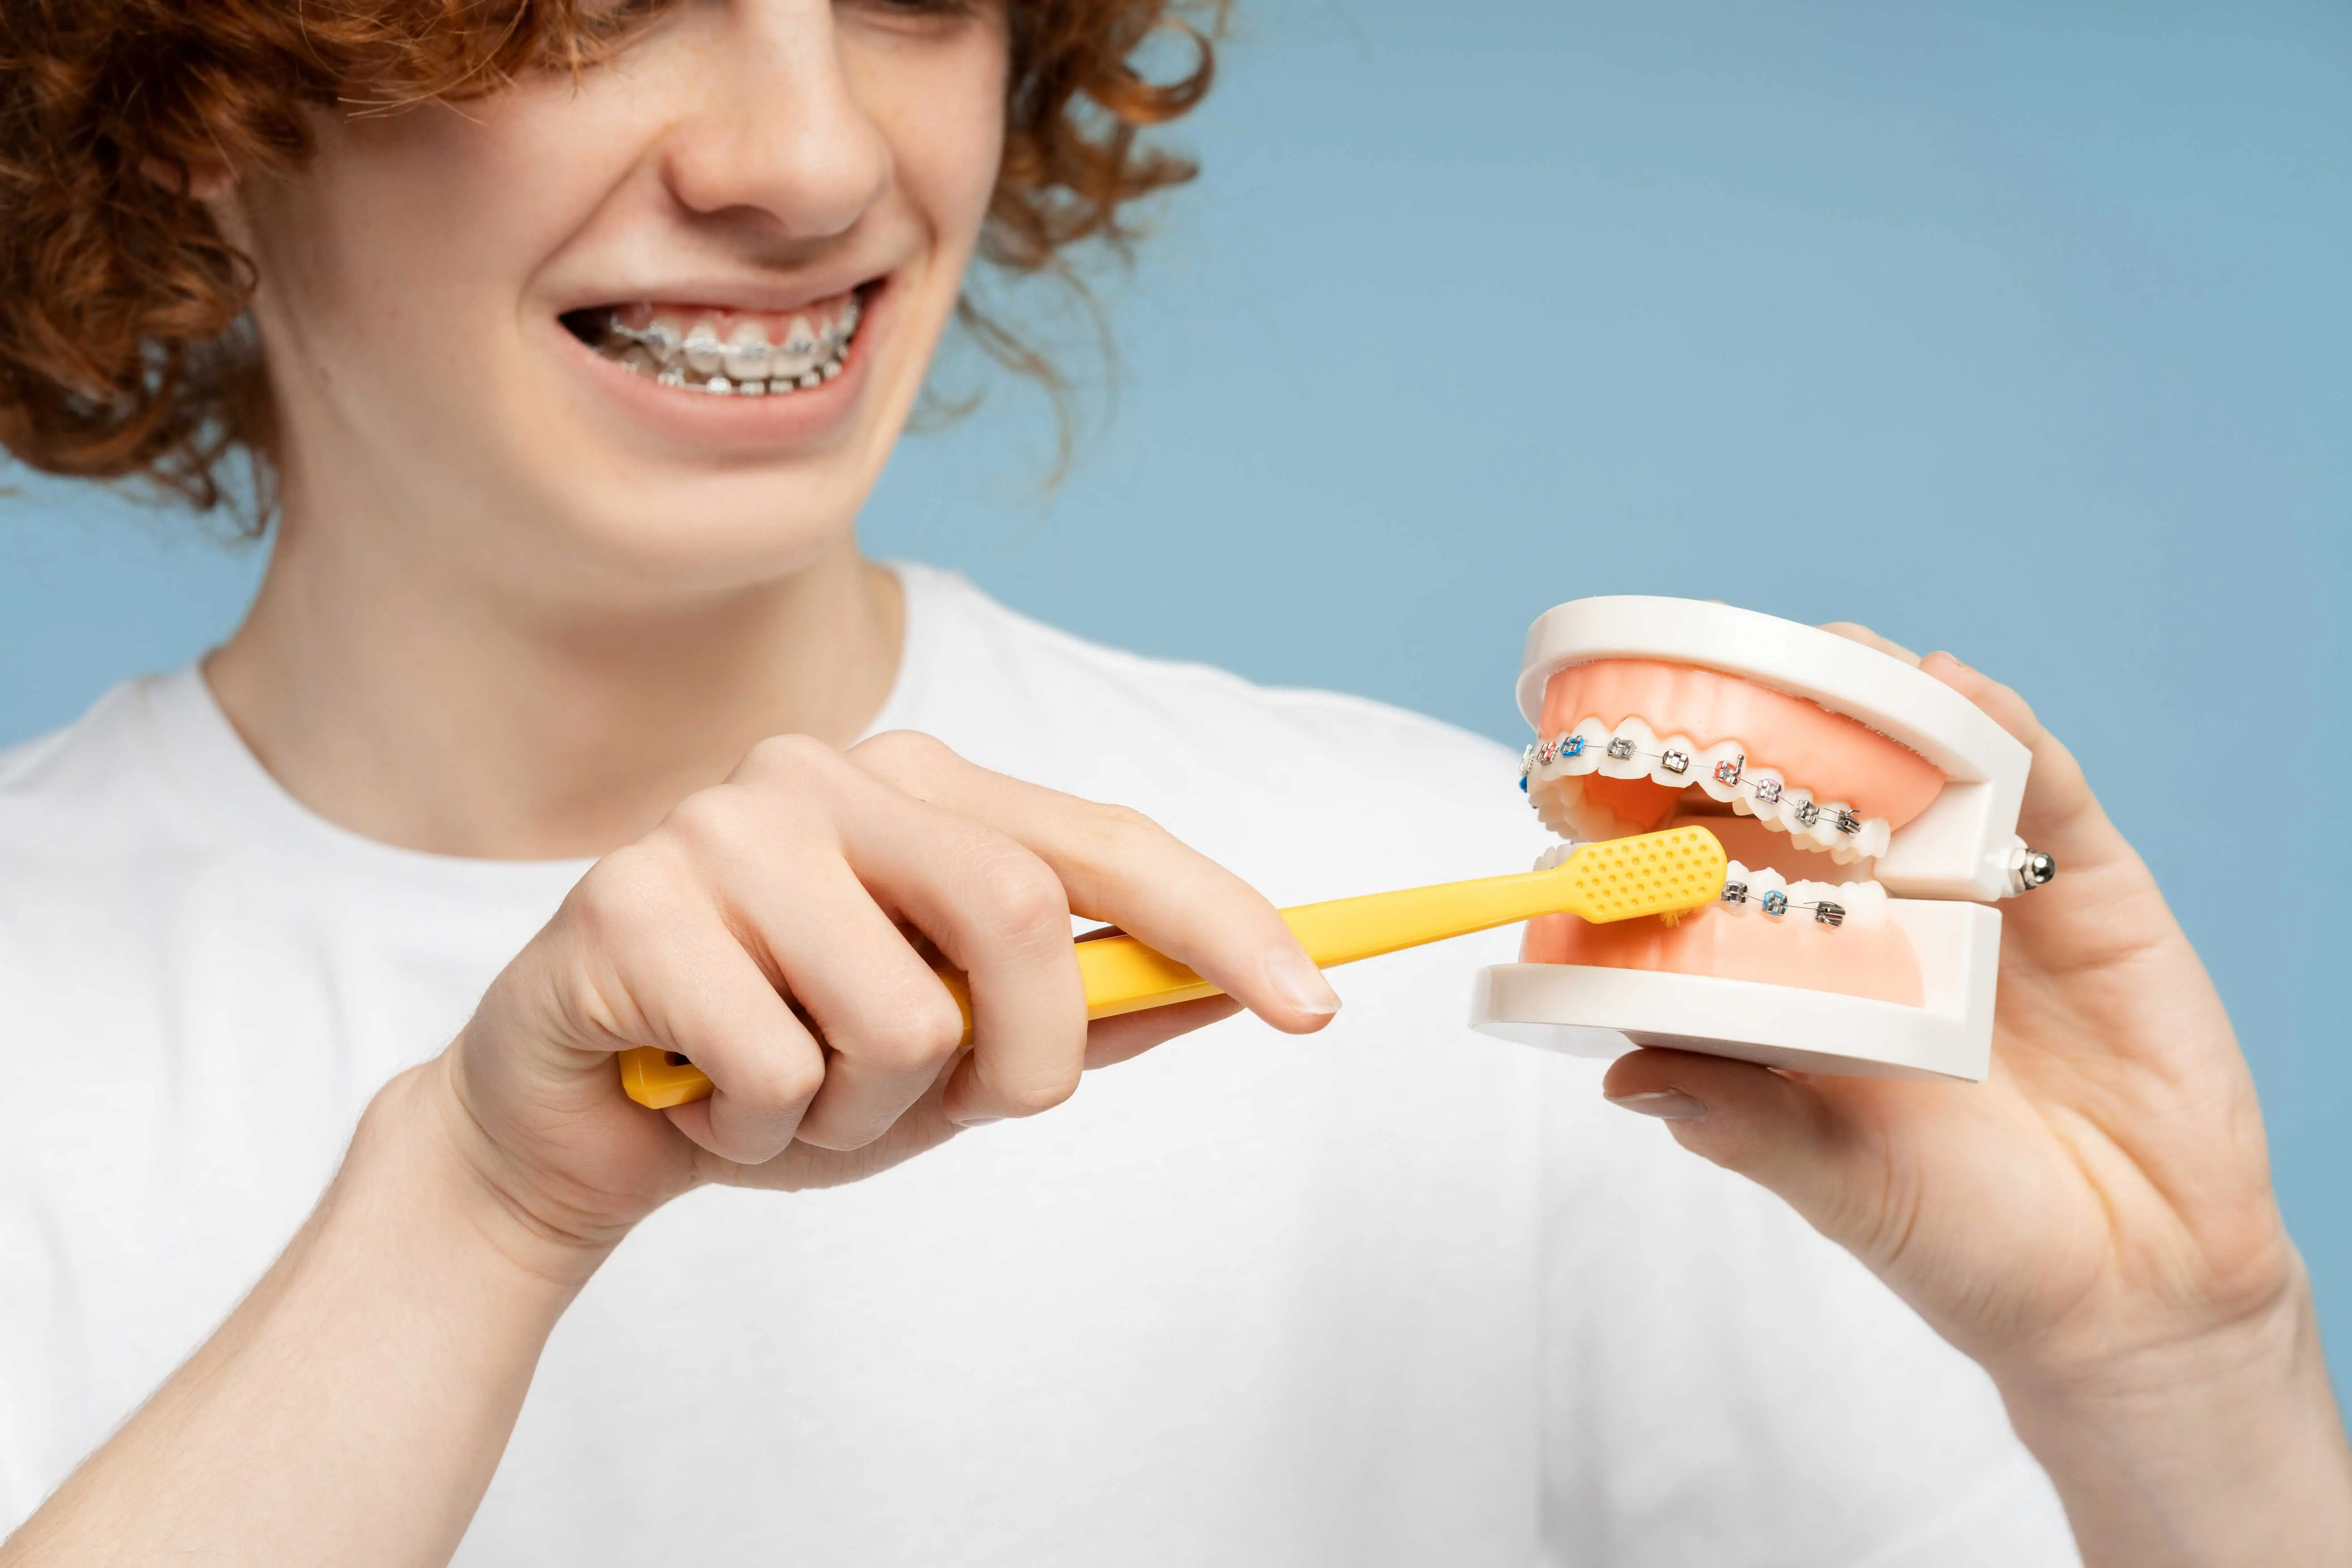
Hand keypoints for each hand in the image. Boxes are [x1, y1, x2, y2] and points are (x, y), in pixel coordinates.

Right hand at [434, 729, 1340, 1259]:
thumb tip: (1222, 996)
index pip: (1102, 843)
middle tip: (951, 1108)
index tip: (1312, 1003)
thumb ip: (1075, 1017)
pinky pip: (778, 1066)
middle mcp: (829, 776)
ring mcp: (724, 824)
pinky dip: (761, 1131)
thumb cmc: (774, 1074)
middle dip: (1023, 1059)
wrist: (570, 1124)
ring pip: (903, 1016)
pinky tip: (700, 1098)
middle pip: (1021, 917)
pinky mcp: (630, 899)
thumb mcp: (948, 1061)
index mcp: (918, 792)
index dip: (1220, 920)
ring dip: (862, 1114)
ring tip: (783, 1094)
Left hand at [1599, 631, 2351, 1561]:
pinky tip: (1954, 691)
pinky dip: (2002, 734)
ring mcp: (1992, 903)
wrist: (2141, 1293)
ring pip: (1924, 778)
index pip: (1725, 882)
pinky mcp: (2091, 895)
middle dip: (1763, 742)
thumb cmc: (1973, 1245)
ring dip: (1876, 709)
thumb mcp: (1843, 1184)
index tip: (1604, 789)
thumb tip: (1622, 1079)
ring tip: (1826, 651)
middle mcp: (1892, 928)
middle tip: (1709, 686)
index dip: (1667, 831)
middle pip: (1813, 807)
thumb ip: (1745, 1124)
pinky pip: (2044, 796)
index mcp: (1814, 985)